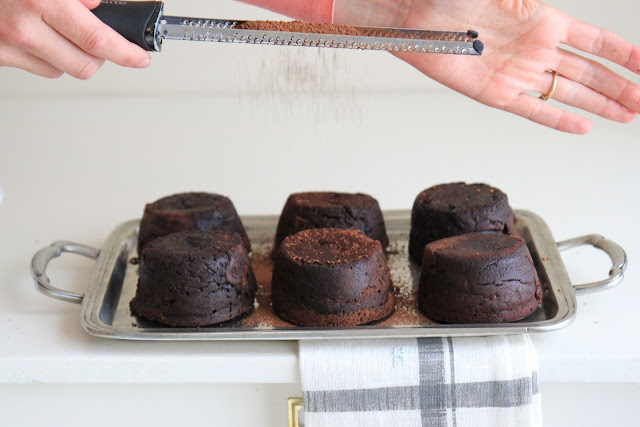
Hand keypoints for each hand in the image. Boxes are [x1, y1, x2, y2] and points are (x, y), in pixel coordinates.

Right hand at [0, 0, 150, 78]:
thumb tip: (100, 6)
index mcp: (42, 0)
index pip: (97, 39)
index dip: (126, 52)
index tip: (140, 58)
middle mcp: (23, 28)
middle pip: (85, 65)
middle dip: (100, 55)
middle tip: (99, 38)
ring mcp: (7, 45)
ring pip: (62, 69)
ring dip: (70, 54)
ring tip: (59, 28)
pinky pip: (36, 67)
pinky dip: (44, 55)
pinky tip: (36, 33)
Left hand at [335, 0, 639, 133]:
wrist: (411, 16)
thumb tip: (548, 3)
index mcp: (541, 19)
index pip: (594, 40)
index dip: (623, 54)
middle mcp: (532, 48)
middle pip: (586, 71)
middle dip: (618, 87)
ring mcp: (515, 72)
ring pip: (566, 92)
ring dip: (598, 104)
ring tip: (627, 116)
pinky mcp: (494, 93)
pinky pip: (532, 109)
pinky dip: (558, 119)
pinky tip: (583, 127)